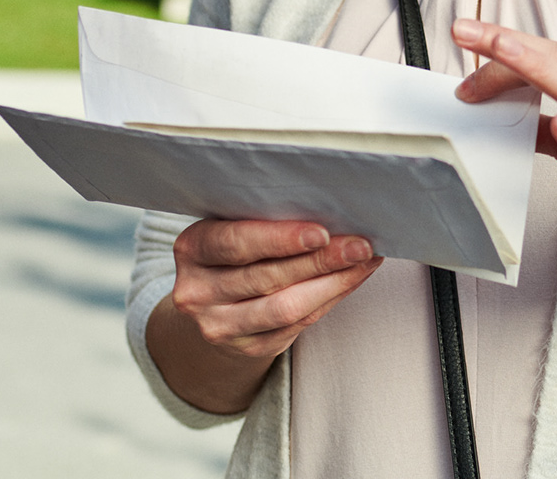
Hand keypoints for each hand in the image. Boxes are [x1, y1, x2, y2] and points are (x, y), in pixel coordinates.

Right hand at [170, 219, 382, 359]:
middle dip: (322, 260)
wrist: (212, 305)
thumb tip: (330, 207)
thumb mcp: (232, 227)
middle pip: (268, 276)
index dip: (280, 238)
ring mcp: (220, 326)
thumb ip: (264, 219)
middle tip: (360, 245)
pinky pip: (298, 325)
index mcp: (192, 249)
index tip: (322, 232)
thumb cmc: (234, 252)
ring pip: (286, 307)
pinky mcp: (248, 348)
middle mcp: (198, 292)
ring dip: (334, 282)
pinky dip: (331, 298)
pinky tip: (352, 279)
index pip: (236, 243)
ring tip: (365, 261)